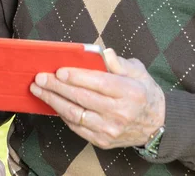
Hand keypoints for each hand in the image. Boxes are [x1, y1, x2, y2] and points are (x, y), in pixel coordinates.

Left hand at [29, 48, 164, 149]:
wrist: (156, 125)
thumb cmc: (143, 93)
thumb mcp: (139, 72)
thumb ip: (120, 63)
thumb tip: (104, 53)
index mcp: (130, 93)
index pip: (99, 83)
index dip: (77, 77)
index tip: (59, 70)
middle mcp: (120, 113)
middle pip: (82, 98)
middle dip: (57, 87)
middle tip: (40, 77)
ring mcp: (110, 129)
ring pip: (75, 114)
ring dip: (53, 101)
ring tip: (38, 90)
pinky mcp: (102, 140)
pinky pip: (76, 126)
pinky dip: (62, 114)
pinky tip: (53, 102)